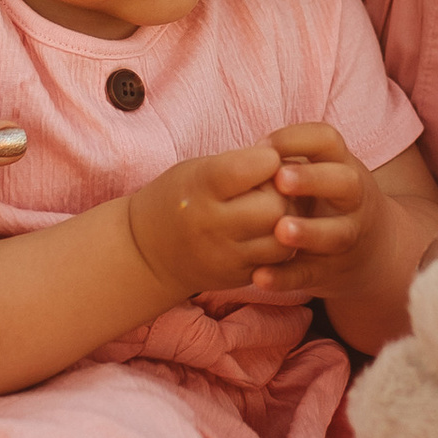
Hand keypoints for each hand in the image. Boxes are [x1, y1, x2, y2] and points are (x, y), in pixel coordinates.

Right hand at [125, 142, 291, 300]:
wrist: (148, 253)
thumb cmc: (178, 198)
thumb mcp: (197, 169)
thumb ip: (239, 164)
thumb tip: (287, 162)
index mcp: (199, 187)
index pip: (254, 167)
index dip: (268, 158)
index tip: (263, 159)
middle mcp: (211, 225)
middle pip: (274, 207)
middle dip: (283, 193)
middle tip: (273, 188)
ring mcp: (225, 256)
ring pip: (284, 239)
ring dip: (288, 222)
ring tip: (273, 211)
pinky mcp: (238, 278)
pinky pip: (279, 262)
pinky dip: (282, 244)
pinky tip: (269, 232)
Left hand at [247, 121, 379, 294]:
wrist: (376, 250)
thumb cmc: (329, 200)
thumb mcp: (321, 173)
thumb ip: (287, 164)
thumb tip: (244, 157)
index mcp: (343, 166)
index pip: (328, 140)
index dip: (296, 139)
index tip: (262, 146)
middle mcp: (354, 199)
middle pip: (345, 183)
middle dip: (313, 180)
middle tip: (281, 180)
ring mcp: (348, 236)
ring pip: (335, 234)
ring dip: (308, 232)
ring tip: (280, 230)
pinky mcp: (333, 271)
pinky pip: (310, 274)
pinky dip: (286, 278)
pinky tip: (261, 277)